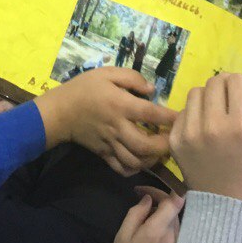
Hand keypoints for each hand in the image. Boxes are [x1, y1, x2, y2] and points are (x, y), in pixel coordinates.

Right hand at [35, 67, 177, 175]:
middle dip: (164, 145)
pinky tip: (142, 160)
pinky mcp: (104, 154)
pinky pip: (122, 169)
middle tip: (174, 139)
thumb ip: (132, 78)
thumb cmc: (85, 88)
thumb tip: (151, 90)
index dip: (169, 117)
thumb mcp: (107, 73)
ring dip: (152, 159)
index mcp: (120, 105)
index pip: (150, 114)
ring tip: (160, 151)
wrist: (60, 110)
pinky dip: (136, 169)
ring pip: (136, 161)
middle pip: (145, 145)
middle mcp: (117, 127)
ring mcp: (110, 144)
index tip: (181, 117)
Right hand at [108, 190, 184, 242]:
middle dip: (159, 198)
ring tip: (144, 210)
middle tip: (140, 196)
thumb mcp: (123, 234)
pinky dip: (165, 220)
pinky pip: (174, 227)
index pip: (175, 201)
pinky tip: (151, 223)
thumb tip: (148, 198)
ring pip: (174, 217)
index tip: (149, 188)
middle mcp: (173, 235)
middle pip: (174, 208)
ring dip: (162, 209)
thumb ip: (136, 213)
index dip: (167, 188)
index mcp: (158, 230)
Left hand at [168, 73, 241, 209]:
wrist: (227, 206)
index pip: (237, 80)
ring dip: (206, 99)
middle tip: (227, 105)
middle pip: (215, 82)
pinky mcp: (175, 139)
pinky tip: (201, 131)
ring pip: (196, 92)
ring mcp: (191, 132)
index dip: (241, 86)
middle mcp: (214, 125)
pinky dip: (193, 116)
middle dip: (224, 89)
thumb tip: (241, 83)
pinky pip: (183, 112)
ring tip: (213, 116)